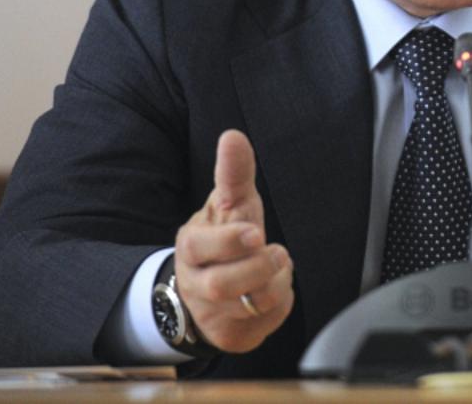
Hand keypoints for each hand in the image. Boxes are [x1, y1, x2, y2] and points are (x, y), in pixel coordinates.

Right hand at [174, 130, 294, 352]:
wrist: (206, 289)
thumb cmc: (224, 237)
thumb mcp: (230, 203)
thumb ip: (233, 172)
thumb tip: (233, 135)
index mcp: (192, 247)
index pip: (200, 247)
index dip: (229, 242)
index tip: (255, 232)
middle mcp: (196, 284)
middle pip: (223, 285)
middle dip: (259, 267)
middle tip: (276, 251)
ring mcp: (212, 314)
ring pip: (251, 306)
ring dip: (275, 283)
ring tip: (276, 264)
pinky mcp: (233, 335)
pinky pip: (267, 324)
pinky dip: (279, 304)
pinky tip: (271, 289)